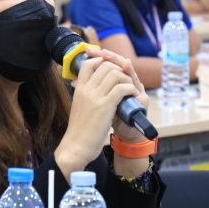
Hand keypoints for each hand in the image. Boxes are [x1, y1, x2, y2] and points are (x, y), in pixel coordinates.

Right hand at [54, 48, 145, 173]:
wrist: (76, 146)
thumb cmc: (79, 130)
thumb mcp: (79, 106)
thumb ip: (86, 94)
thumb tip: (95, 87)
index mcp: (79, 89)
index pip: (88, 63)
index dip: (102, 61)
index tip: (111, 69)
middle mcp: (86, 89)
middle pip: (105, 66)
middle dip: (119, 69)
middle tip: (125, 80)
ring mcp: (96, 96)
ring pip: (115, 74)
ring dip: (126, 79)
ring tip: (130, 89)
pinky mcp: (105, 106)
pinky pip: (121, 88)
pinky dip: (130, 89)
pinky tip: (132, 96)